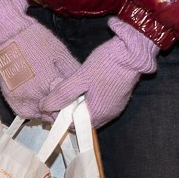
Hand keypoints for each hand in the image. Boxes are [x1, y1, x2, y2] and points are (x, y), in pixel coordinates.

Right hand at [0, 0, 81, 120]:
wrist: (8, 36)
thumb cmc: (37, 41)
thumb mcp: (61, 54)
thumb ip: (73, 74)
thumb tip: (84, 88)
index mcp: (53, 84)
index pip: (70, 105)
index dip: (74, 103)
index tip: (76, 99)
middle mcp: (37, 97)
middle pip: (56, 114)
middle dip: (61, 108)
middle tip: (63, 98)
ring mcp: (22, 100)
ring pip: (42, 116)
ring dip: (48, 111)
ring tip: (49, 96)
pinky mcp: (11, 101)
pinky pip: (27, 113)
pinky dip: (34, 109)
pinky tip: (37, 97)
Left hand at [43, 19, 159, 125]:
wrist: (134, 50)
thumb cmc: (107, 64)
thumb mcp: (80, 77)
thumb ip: (62, 94)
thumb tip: (44, 107)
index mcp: (97, 114)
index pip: (73, 126)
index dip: (60, 116)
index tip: (52, 103)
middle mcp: (108, 115)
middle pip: (82, 121)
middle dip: (69, 110)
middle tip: (59, 94)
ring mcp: (116, 107)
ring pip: (91, 112)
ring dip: (79, 104)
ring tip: (71, 88)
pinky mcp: (119, 98)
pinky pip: (100, 105)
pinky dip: (90, 100)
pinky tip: (85, 86)